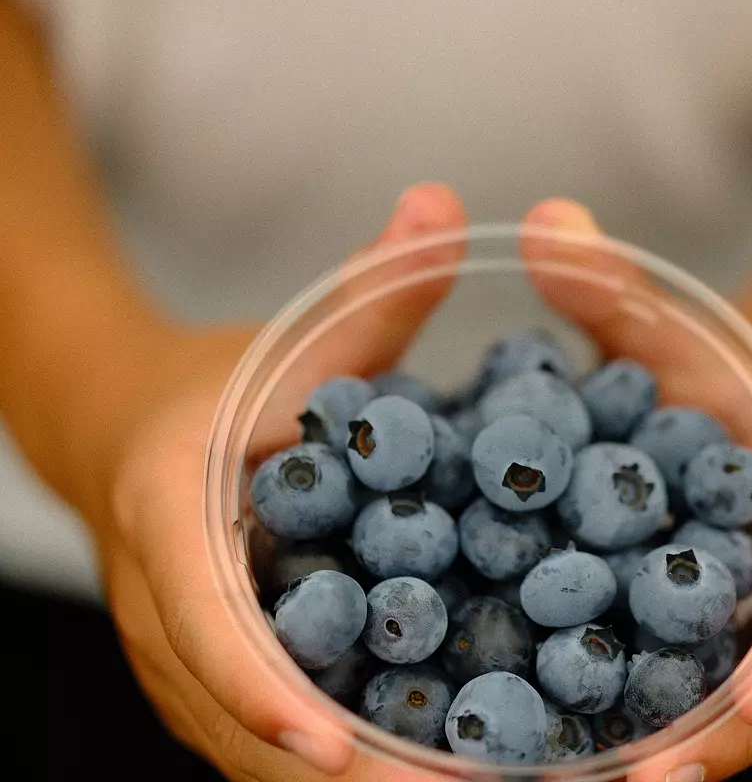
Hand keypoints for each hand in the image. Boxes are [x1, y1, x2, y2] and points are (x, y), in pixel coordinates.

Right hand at [99, 183, 468, 780]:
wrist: (129, 430)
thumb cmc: (222, 387)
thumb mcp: (295, 337)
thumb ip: (372, 286)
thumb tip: (445, 204)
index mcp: (172, 518)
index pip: (204, 616)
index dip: (263, 688)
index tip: (337, 752)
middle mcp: (165, 612)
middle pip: (236, 720)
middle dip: (344, 777)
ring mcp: (184, 663)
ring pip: (252, 753)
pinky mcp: (216, 686)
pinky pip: (272, 742)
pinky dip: (347, 770)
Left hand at [520, 199, 751, 781]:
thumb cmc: (720, 367)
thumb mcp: (671, 323)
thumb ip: (614, 285)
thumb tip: (546, 217)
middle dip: (739, 732)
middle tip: (661, 778)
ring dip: (697, 754)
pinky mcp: (727, 641)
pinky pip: (706, 695)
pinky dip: (667, 734)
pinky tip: (587, 764)